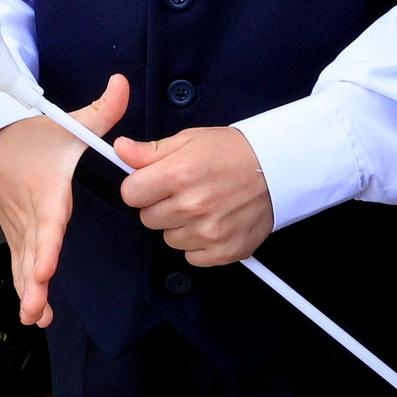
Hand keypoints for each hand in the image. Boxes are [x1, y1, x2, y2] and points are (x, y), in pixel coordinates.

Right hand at [0, 75, 130, 327]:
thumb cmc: (34, 135)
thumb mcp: (67, 120)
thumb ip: (101, 110)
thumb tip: (123, 83)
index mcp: (46, 187)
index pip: (46, 220)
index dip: (46, 245)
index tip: (46, 268)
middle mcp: (30, 212)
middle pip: (31, 251)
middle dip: (33, 281)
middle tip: (36, 309)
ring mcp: (20, 226)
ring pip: (23, 262)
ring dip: (28, 291)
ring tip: (36, 317)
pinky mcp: (16, 235)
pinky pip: (20, 264)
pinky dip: (26, 288)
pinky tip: (36, 315)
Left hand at [116, 124, 274, 265]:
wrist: (276, 168)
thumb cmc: (232, 152)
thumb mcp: (188, 140)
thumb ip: (149, 151)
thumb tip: (120, 149)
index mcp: (178, 174)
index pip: (130, 194)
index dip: (141, 187)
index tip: (154, 182)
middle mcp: (191, 206)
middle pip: (147, 218)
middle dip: (161, 205)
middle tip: (185, 191)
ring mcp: (208, 232)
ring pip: (168, 239)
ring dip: (180, 225)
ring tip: (204, 204)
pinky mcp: (223, 251)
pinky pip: (192, 256)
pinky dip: (199, 243)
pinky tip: (214, 221)